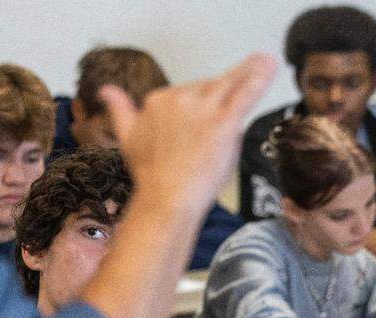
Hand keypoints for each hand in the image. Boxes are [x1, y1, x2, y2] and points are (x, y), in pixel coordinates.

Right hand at [100, 54, 275, 219]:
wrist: (167, 199)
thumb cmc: (152, 175)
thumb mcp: (127, 137)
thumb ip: (120, 110)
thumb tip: (105, 90)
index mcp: (158, 99)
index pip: (189, 92)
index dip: (201, 107)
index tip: (203, 125)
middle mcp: (179, 98)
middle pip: (211, 88)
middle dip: (222, 100)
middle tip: (240, 110)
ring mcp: (202, 109)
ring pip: (230, 84)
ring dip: (251, 71)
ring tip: (267, 60)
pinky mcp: (223, 122)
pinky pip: (244, 94)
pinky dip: (258, 79)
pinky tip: (270, 65)